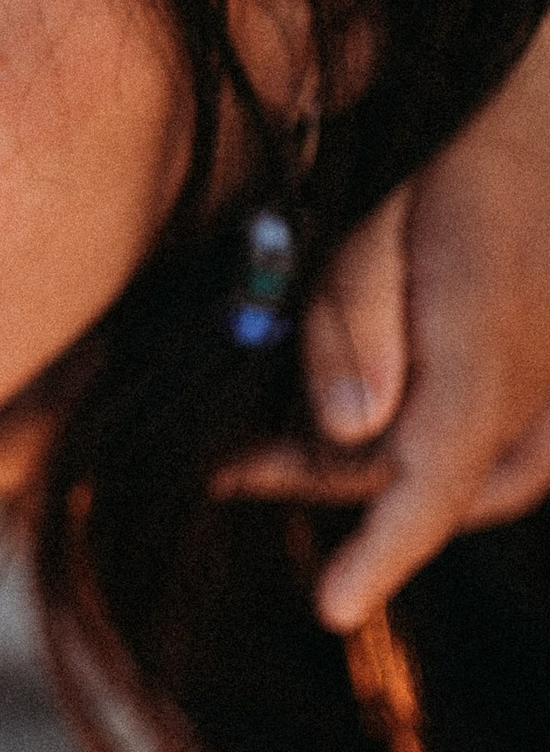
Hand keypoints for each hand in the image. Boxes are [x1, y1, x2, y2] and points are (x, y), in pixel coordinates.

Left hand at [221, 16, 549, 628]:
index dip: (380, 559)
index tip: (332, 608)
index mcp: (484, 362)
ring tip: (294, 449)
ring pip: (491, 478)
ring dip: (397, 482)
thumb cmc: (459, 143)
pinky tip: (381, 426)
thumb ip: (355, 324)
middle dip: (339, 493)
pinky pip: (524, 447)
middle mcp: (540, 388)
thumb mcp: (381, 220)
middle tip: (232, 462)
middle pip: (436, 488)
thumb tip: (347, 432)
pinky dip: (456, 458)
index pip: (428, 494)